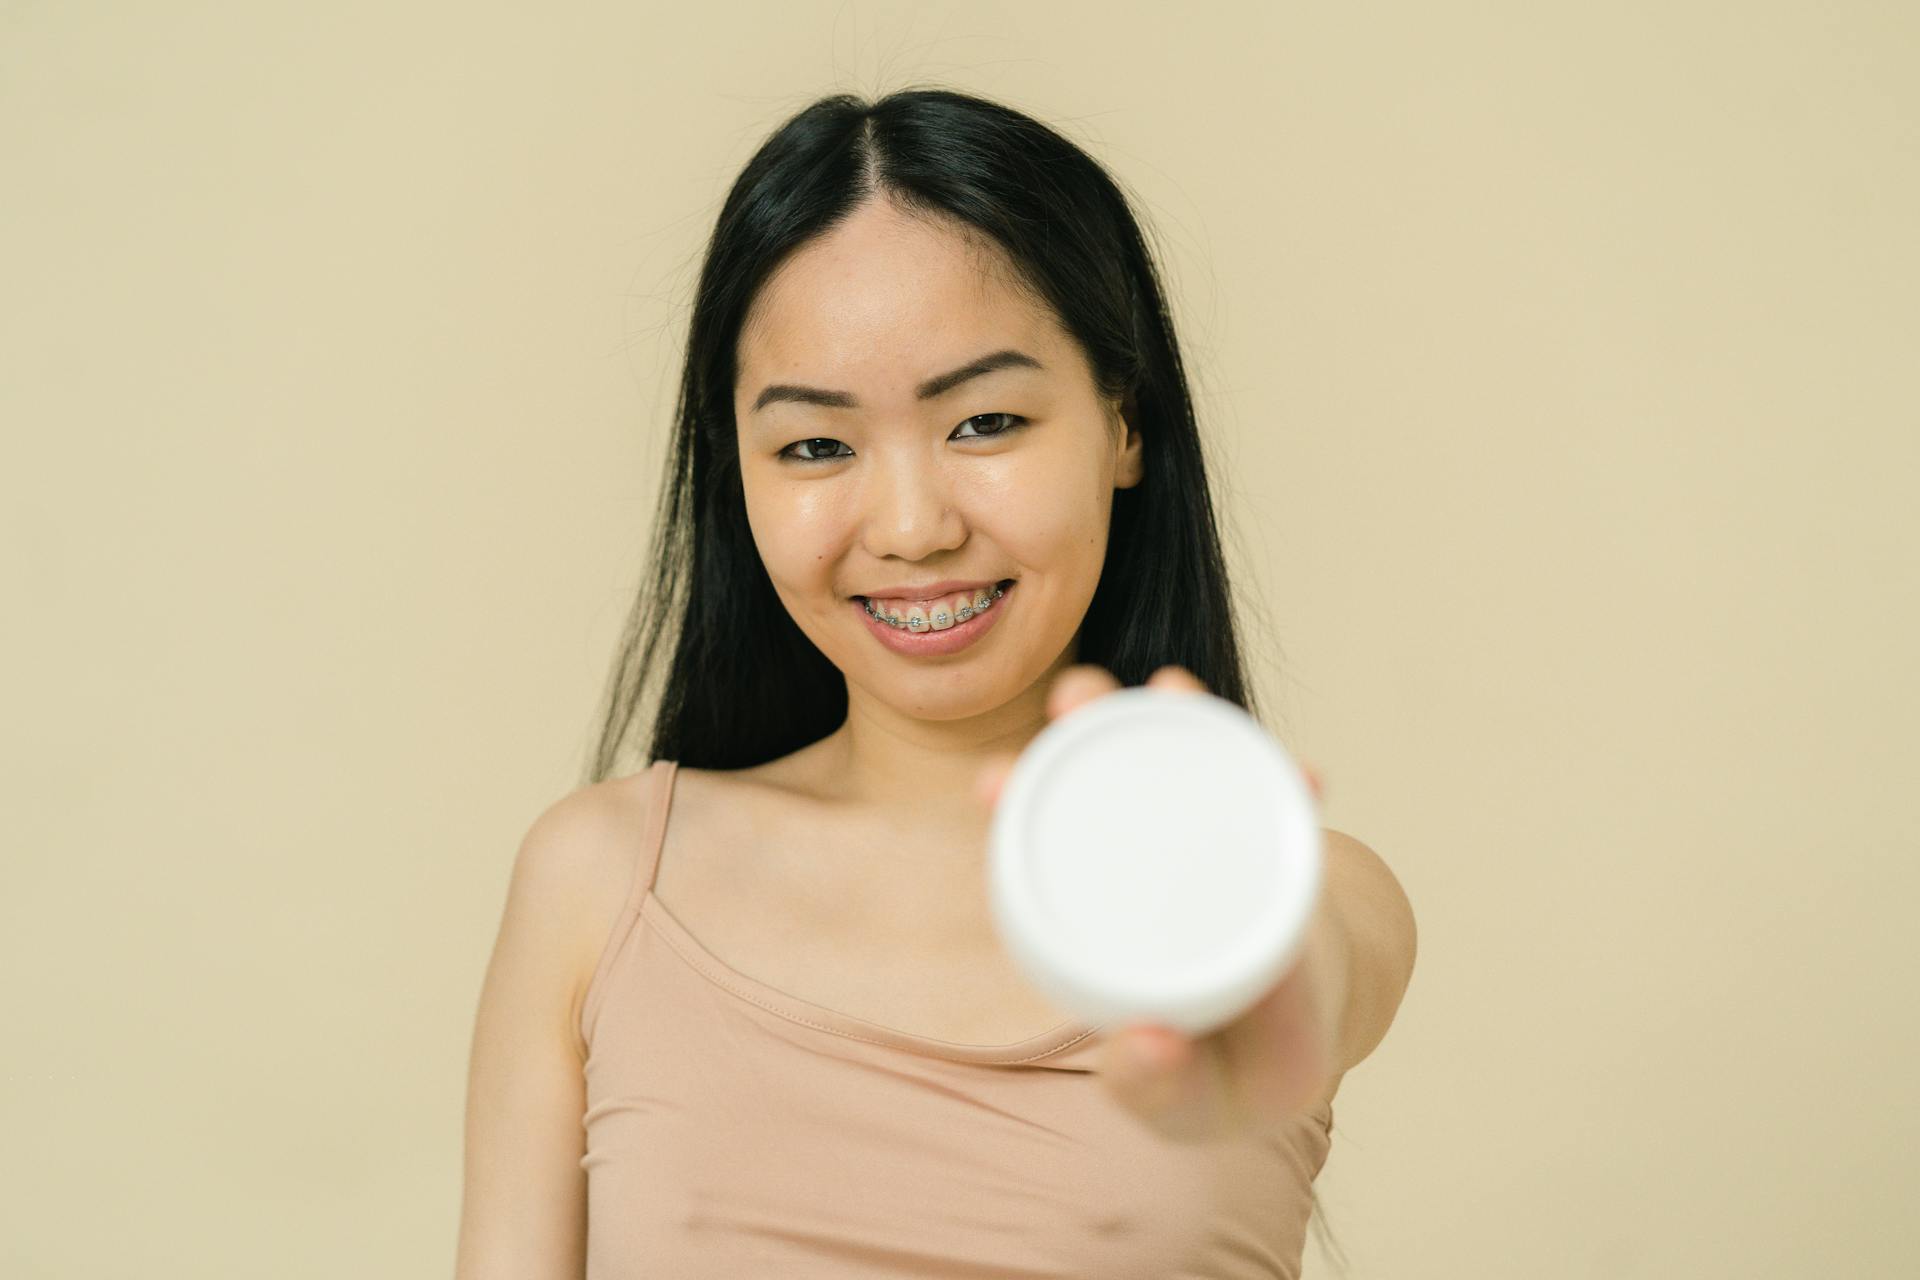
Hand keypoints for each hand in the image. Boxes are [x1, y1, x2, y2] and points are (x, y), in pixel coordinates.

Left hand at [974, 663, 1337, 1143]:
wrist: (1310, 1038)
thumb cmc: (1230, 1068)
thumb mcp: (1193, 1099)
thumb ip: (1159, 1089)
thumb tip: (1142, 1047)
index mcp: (1099, 912)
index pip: (1041, 841)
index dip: (1011, 803)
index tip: (990, 782)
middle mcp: (1147, 854)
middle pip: (1105, 770)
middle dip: (1082, 720)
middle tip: (1075, 697)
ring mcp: (1211, 834)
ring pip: (1187, 758)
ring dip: (1178, 717)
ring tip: (1173, 690)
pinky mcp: (1274, 835)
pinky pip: (1281, 799)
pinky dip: (1291, 784)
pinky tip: (1308, 777)